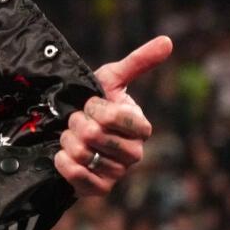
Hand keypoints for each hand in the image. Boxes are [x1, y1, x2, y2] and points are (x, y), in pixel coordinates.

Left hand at [57, 35, 172, 196]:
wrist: (69, 136)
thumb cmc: (93, 104)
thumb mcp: (111, 80)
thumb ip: (138, 62)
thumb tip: (167, 40)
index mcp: (141, 127)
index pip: (112, 116)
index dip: (92, 108)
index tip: (90, 105)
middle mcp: (135, 153)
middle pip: (94, 134)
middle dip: (76, 123)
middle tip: (77, 122)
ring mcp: (118, 172)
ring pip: (81, 152)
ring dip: (67, 140)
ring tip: (72, 137)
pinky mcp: (99, 189)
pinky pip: (75, 173)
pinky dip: (61, 160)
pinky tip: (63, 154)